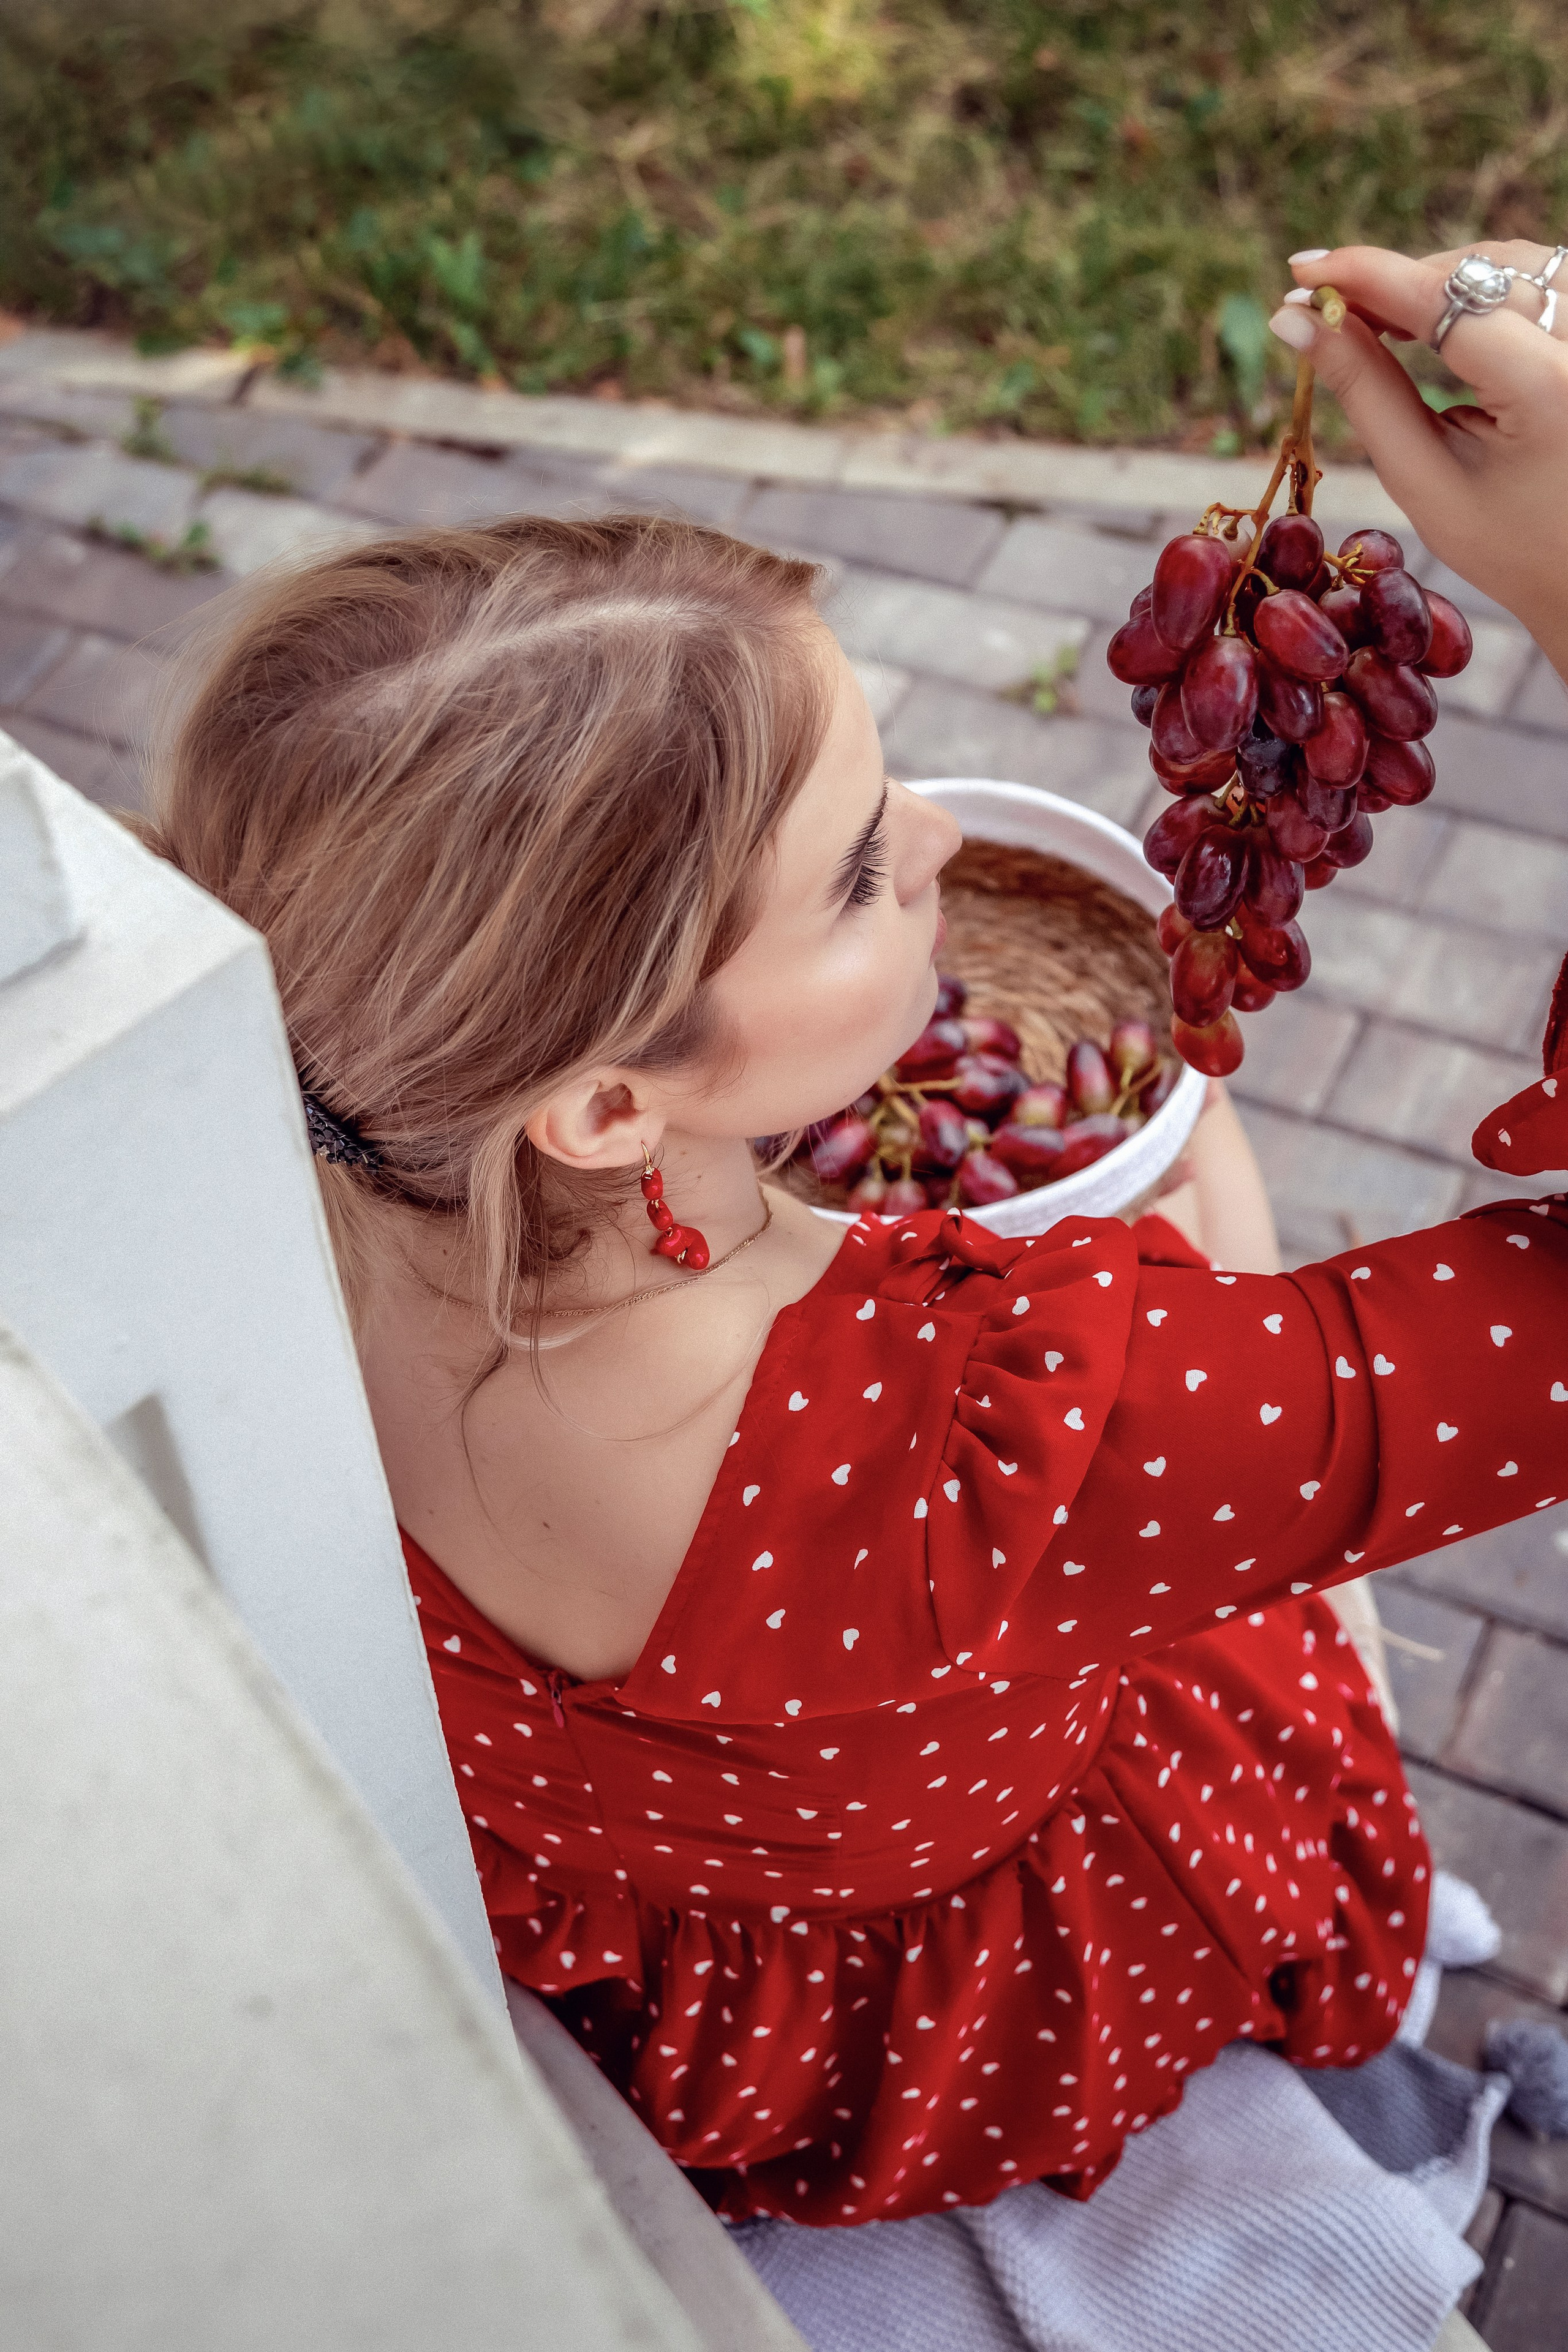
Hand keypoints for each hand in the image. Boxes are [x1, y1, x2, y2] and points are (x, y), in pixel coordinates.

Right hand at [1270, 241, 1567, 675]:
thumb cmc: (1507, 544)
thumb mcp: (1423, 479)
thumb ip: (1363, 391)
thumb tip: (1294, 320)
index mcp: (1550, 389)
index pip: (1448, 304)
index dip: (1369, 278)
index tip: (1303, 270)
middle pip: (1480, 270)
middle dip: (1400, 279)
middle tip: (1329, 306)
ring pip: (1513, 263)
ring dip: (1440, 280)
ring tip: (1376, 318)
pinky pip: (1540, 279)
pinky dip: (1481, 287)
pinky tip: (1433, 318)